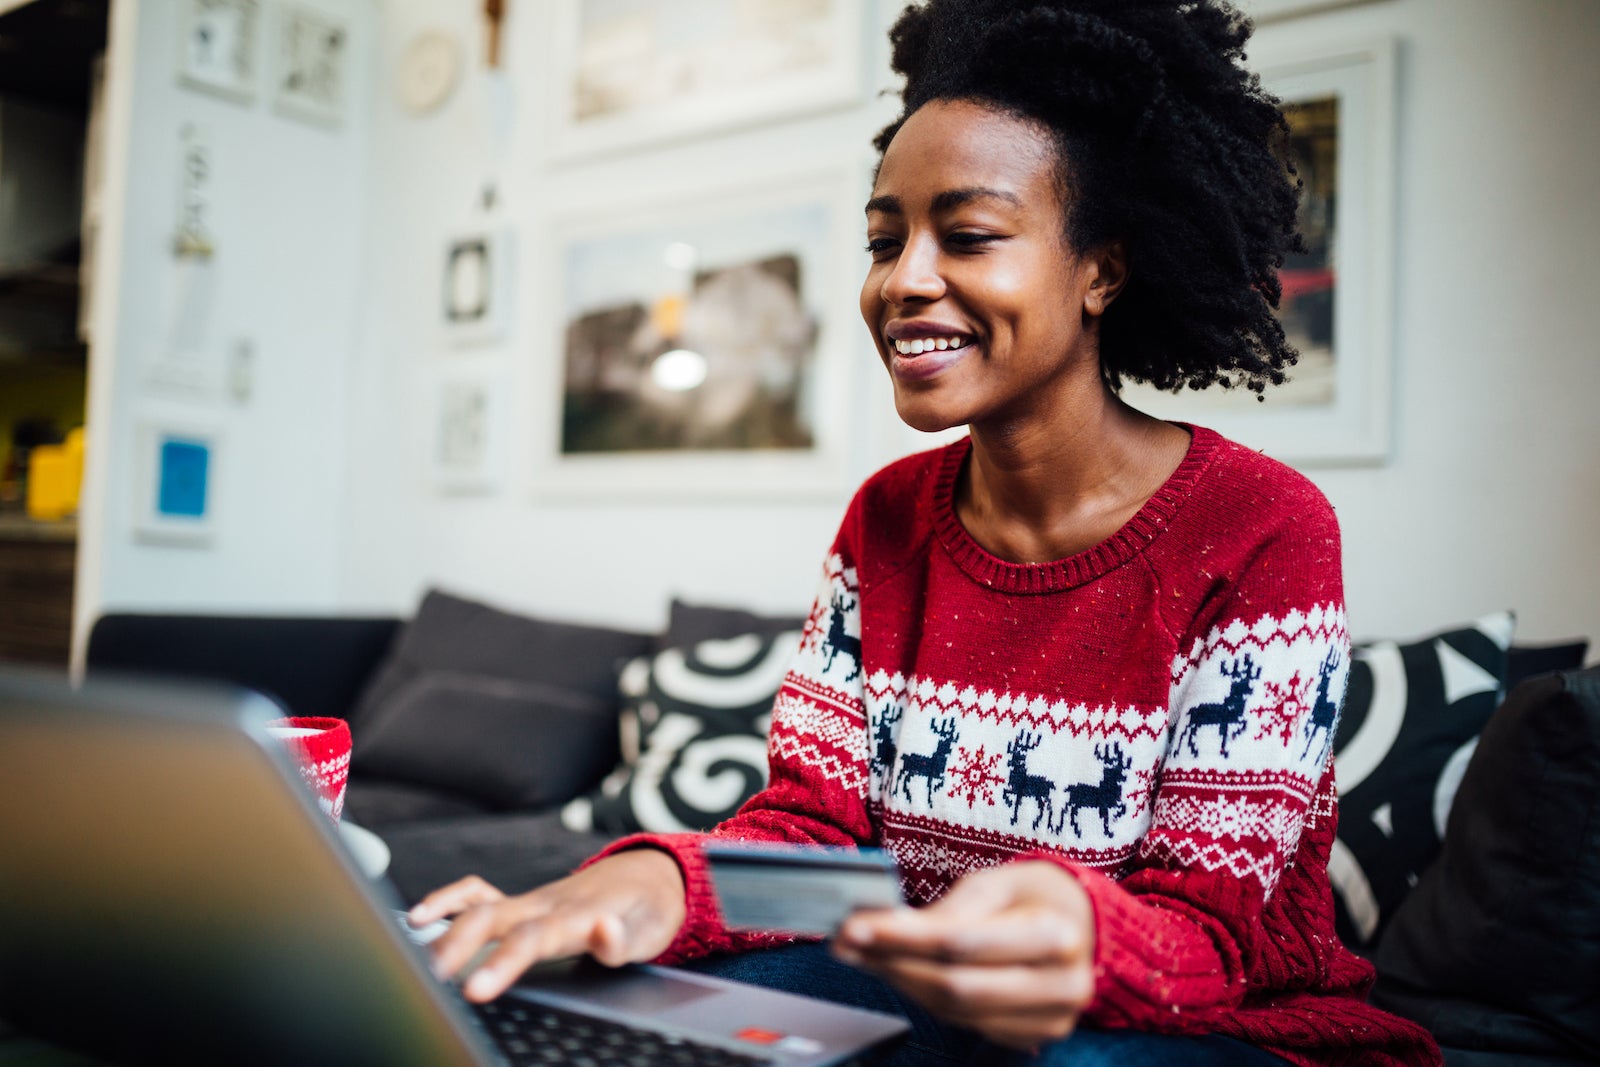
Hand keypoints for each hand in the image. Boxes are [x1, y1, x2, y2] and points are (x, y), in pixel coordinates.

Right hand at [408, 849, 686, 1002]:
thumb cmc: (646, 910)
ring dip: (445, 932)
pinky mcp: (522, 902)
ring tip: (416, 963)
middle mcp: (544, 904)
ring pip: (479, 909)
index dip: (502, 962)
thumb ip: (623, 939)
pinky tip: (419, 918)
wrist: (647, 875)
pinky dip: (449, 900)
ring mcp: (529, 900)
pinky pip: (479, 893)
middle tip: (430, 980)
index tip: (474, 989)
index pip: (532, 939)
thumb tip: (601, 931)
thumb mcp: (649, 932)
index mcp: (574, 916)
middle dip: (457, 948)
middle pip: (493, 920)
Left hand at [831, 860, 1094, 1050]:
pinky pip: (966, 1024)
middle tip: (846, 944)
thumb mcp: (994, 883)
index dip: (902, 938)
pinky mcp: (1034, 1035)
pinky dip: (925, 998)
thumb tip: (886, 929)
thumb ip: (947, 910)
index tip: (855, 926)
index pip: (962, 943)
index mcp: (1056, 934)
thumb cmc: (1032, 896)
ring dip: (901, 983)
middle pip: (956, 986)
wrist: (1081, 923)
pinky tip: (898, 974)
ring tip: (861, 955)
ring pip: (956, 1011)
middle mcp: (1061, 984)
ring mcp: (1050, 1018)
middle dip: (893, 965)